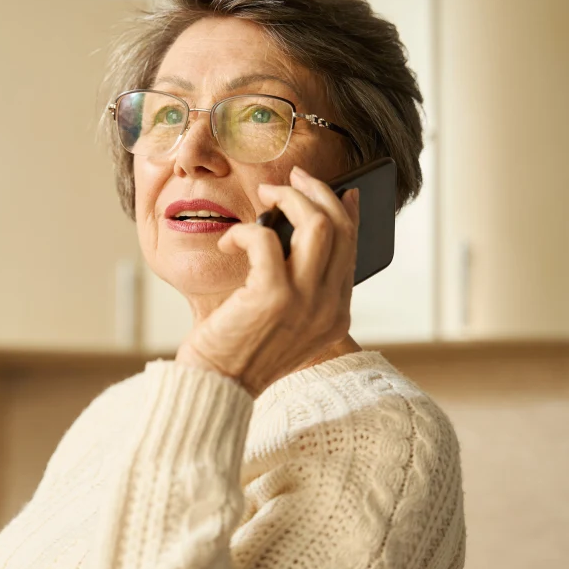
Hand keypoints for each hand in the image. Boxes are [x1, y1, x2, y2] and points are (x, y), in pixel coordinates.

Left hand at [175, 165, 360, 398]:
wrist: (216, 388)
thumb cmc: (241, 350)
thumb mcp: (286, 321)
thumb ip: (301, 285)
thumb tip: (301, 231)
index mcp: (336, 314)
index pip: (352, 249)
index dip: (345, 212)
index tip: (336, 189)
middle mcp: (329, 308)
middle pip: (339, 228)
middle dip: (316, 193)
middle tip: (290, 180)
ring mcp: (304, 302)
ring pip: (316, 225)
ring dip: (289, 199)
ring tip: (265, 195)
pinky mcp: (272, 297)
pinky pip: (266, 239)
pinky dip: (245, 231)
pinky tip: (229, 242)